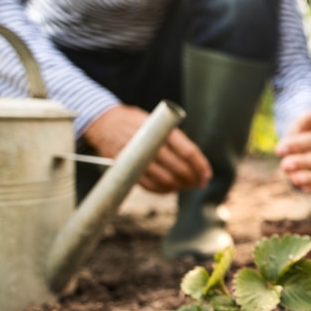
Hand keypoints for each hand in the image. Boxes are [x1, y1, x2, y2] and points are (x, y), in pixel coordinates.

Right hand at [83, 104, 210, 193]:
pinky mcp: (126, 168)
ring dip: (180, 186)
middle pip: (178, 168)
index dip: (200, 165)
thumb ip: (173, 137)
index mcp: (160, 129)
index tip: (207, 174)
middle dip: (193, 178)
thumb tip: (195, 160)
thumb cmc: (135, 121)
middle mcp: (149, 143)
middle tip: (201, 183)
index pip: (187, 151)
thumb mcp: (156, 120)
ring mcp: (136, 157)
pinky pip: (148, 185)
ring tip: (188, 186)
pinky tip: (171, 189)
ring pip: (165, 179)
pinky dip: (162, 190)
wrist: (103, 121)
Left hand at [276, 111, 310, 198]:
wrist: (303, 145)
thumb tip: (310, 115)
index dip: (296, 145)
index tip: (278, 150)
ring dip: (309, 178)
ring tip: (294, 179)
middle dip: (301, 163)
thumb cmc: (301, 134)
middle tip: (284, 165)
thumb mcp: (301, 124)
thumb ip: (304, 120)